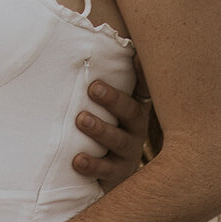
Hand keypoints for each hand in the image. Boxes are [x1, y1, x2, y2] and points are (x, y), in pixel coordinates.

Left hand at [71, 57, 150, 189]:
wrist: (111, 178)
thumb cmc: (101, 130)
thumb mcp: (104, 108)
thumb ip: (98, 84)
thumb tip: (86, 43)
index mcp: (133, 108)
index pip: (142, 88)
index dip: (142, 73)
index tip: (135, 56)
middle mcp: (136, 128)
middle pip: (131, 112)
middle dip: (113, 99)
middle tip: (93, 88)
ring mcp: (129, 153)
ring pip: (118, 140)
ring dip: (100, 129)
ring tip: (81, 119)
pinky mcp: (118, 175)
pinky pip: (106, 170)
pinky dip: (92, 164)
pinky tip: (77, 160)